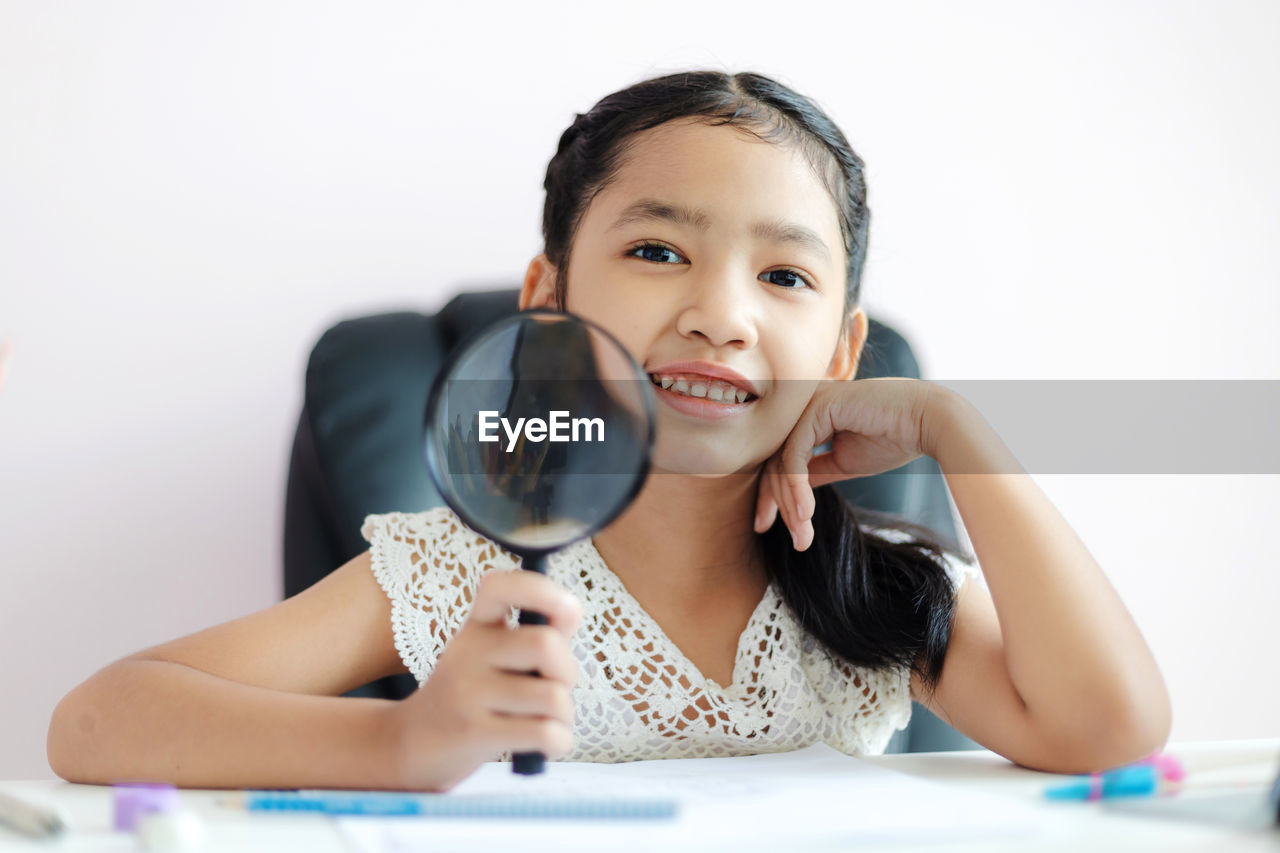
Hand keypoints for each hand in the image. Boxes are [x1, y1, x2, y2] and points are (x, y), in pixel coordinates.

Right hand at [388, 569, 582, 790]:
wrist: (412, 744)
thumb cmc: (471, 697)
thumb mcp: (492, 657)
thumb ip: (534, 635)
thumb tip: (570, 609)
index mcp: (476, 626)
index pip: (500, 586)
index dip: (540, 589)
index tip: (565, 608)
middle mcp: (467, 651)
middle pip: (545, 644)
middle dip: (568, 672)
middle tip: (555, 688)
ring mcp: (466, 691)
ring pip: (552, 696)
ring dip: (564, 715)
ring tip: (546, 721)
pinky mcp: (472, 732)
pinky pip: (543, 732)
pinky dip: (559, 741)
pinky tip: (547, 743)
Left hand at [754, 378, 944, 550]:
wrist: (929, 422)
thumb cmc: (895, 439)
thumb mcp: (844, 463)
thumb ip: (814, 471)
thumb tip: (790, 492)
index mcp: (809, 417)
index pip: (777, 458)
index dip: (771, 494)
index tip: (766, 525)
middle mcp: (804, 407)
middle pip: (773, 461)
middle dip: (777, 504)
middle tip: (794, 541)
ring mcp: (808, 404)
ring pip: (781, 462)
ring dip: (791, 504)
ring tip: (803, 536)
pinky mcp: (817, 407)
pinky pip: (794, 456)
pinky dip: (797, 488)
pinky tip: (806, 514)